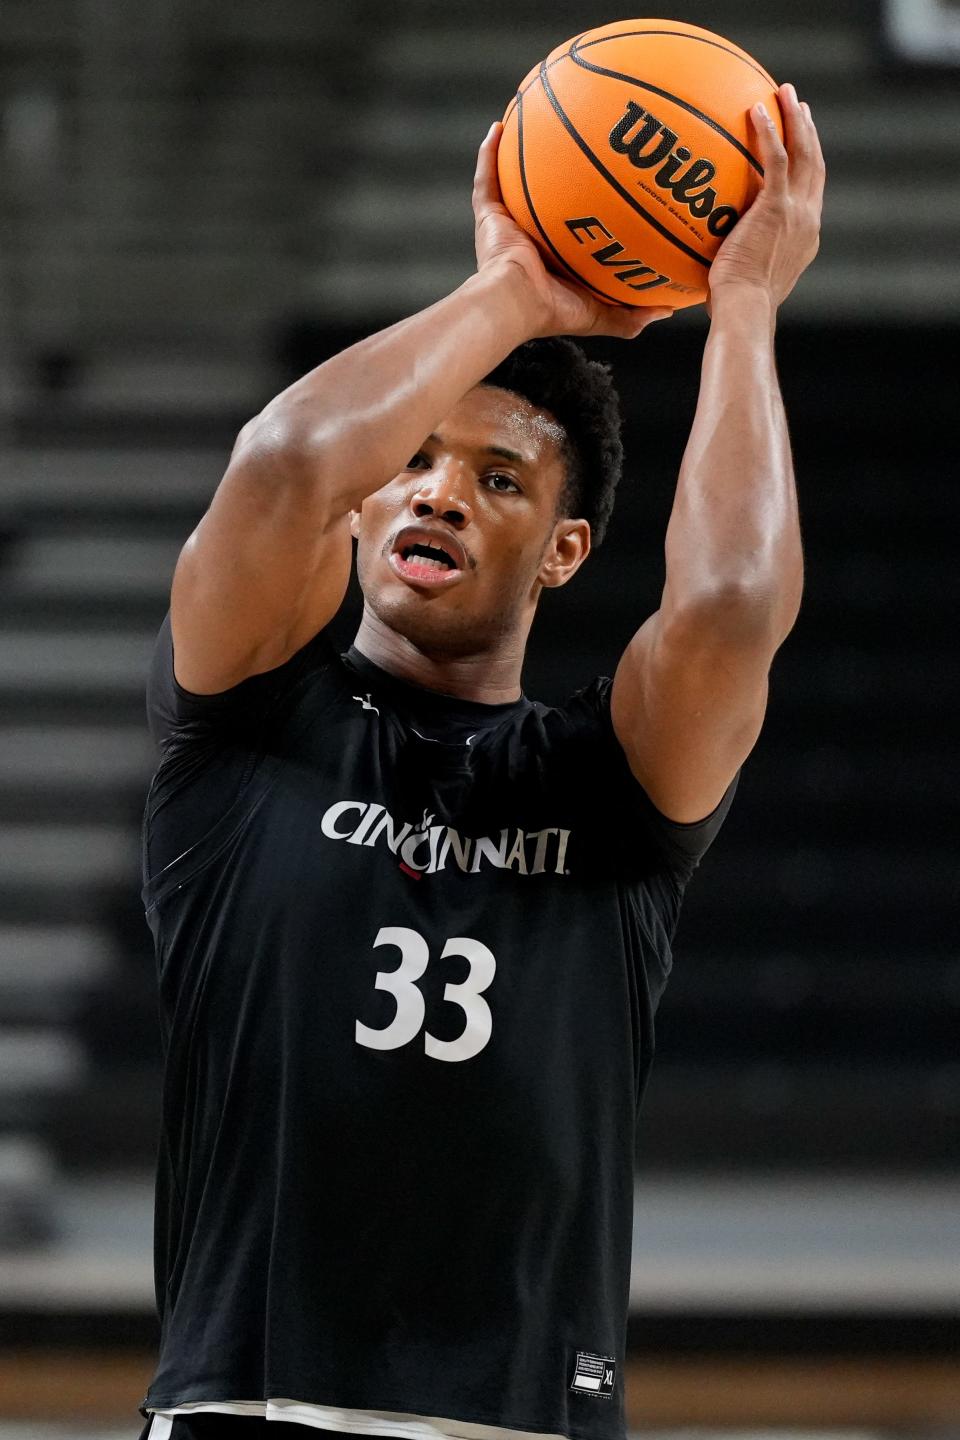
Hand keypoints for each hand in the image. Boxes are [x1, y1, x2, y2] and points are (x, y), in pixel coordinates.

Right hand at [473, 122, 672, 340]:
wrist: (516, 302)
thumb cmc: (554, 311)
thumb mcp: (603, 313)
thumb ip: (633, 313)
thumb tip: (667, 308)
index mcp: (554, 259)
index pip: (572, 227)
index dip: (586, 208)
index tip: (608, 185)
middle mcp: (530, 238)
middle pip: (545, 198)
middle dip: (557, 174)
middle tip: (576, 144)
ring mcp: (508, 225)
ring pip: (513, 182)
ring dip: (519, 155)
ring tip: (532, 122)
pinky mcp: (489, 218)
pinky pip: (487, 179)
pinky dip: (489, 154)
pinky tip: (498, 128)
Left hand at [708, 83, 824, 309]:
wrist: (746, 310)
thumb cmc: (735, 307)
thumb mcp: (743, 279)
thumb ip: (736, 258)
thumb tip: (708, 257)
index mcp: (805, 236)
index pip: (812, 192)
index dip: (809, 163)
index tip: (802, 143)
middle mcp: (808, 220)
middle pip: (815, 164)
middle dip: (808, 131)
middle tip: (799, 106)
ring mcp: (796, 212)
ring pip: (804, 153)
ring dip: (795, 119)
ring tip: (784, 93)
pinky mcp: (778, 208)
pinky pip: (777, 159)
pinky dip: (770, 131)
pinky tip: (757, 109)